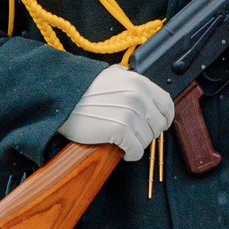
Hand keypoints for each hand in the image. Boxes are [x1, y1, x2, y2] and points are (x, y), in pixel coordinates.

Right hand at [59, 65, 173, 160]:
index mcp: (139, 83)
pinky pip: (136, 151)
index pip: (166, 104)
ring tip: (123, 141)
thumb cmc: (83, 90)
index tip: (159, 125)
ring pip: (147, 140)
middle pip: (158, 125)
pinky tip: (122, 151)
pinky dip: (131, 154)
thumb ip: (127, 77)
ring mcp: (130, 114)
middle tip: (133, 134)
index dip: (165, 117)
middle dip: (147, 132)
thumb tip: (137, 84)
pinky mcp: (120, 130)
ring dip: (137, 144)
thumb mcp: (109, 74)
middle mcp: (138, 97)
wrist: (61, 100)